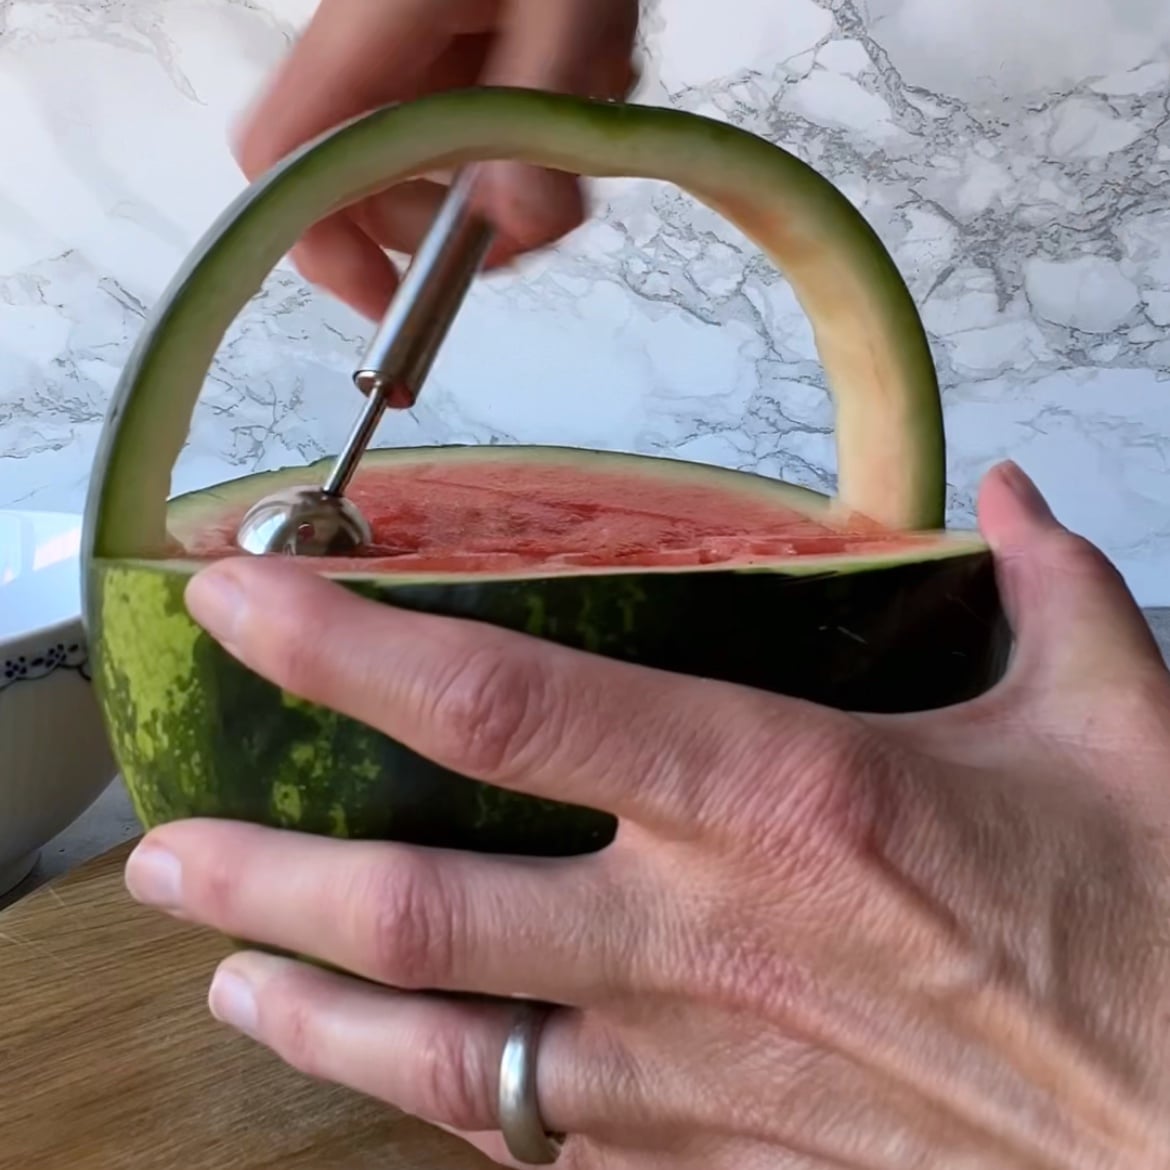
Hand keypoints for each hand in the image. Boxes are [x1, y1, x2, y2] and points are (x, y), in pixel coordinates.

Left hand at [125, 461, 1169, 1168]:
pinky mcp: (734, 1167)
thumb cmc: (1168, 937)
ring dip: (319, 1015)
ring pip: (453, 1055)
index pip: (506, 703)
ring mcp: (704, 1073)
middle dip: (271, 871)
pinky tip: (409, 1081)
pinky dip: (464, 1104)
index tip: (240, 603)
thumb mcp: (1124, 728)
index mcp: (787, 798)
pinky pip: (555, 1141)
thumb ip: (1052, 591)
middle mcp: (708, 939)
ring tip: (227, 968)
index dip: (348, 646)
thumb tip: (1015, 504)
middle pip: (427, 905)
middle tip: (164, 851)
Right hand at [234, 0, 639, 319]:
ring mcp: (405, 60)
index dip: (324, 251)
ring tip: (574, 108)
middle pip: (362, 194)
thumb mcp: (570, 9)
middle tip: (540, 202)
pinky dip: (526, 143)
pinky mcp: (444, 62)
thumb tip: (514, 231)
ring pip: (425, 177)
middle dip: (451, 226)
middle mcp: (368, 53)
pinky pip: (469, 142)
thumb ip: (540, 121)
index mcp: (366, 32)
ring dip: (506, 181)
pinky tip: (571, 83)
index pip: (289, 167)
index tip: (393, 306)